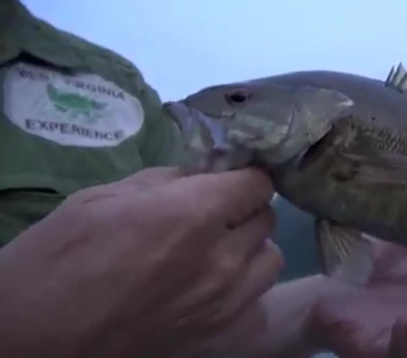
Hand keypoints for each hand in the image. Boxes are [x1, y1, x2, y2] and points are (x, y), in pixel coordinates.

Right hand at [0, 166, 282, 357]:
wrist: (33, 336)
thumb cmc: (58, 258)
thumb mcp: (105, 197)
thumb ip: (166, 182)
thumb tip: (201, 175)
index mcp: (192, 215)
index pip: (257, 183)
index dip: (244, 176)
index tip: (229, 178)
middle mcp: (221, 260)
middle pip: (266, 219)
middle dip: (244, 209)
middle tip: (215, 213)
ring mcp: (224, 303)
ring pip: (268, 260)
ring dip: (249, 249)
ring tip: (217, 251)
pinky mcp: (217, 335)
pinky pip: (255, 301)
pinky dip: (243, 289)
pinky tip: (212, 288)